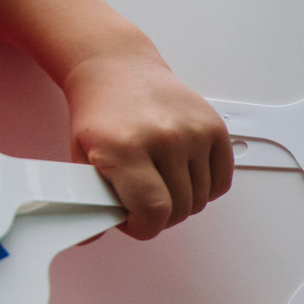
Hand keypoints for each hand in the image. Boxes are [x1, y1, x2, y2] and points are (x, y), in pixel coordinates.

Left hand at [63, 48, 232, 239]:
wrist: (119, 68)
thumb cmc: (101, 112)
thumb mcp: (82, 155)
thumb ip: (90, 198)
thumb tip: (90, 235)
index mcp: (125, 147)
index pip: (153, 212)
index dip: (145, 227)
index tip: (137, 222)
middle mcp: (164, 137)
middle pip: (180, 209)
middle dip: (162, 216)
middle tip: (145, 201)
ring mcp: (193, 132)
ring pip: (201, 199)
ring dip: (183, 202)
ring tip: (163, 184)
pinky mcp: (214, 128)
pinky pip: (221, 181)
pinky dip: (206, 188)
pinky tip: (184, 175)